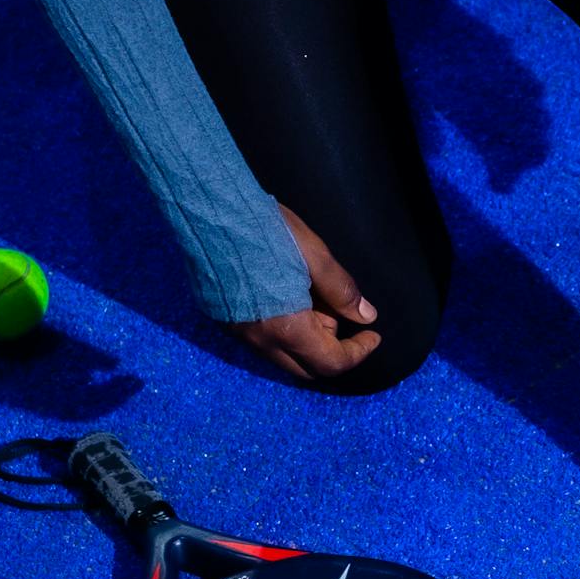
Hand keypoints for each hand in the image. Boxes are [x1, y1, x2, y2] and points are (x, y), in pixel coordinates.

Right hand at [224, 204, 381, 383]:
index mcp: (286, 329)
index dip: (358, 352)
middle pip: (308, 368)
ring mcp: (238, 333)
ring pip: (284, 355)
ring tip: (312, 296)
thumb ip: (342, 290)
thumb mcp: (314, 255)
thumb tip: (365, 315)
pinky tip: (286, 296)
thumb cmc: (263, 228)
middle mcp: (260, 340)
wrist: (207, 210)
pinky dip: (283, 330)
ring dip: (306, 338)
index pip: (332, 363)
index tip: (372, 335)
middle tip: (340, 313)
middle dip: (332, 348)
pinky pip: (262, 340)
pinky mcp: (223, 319)